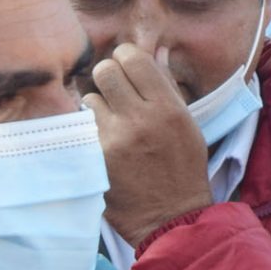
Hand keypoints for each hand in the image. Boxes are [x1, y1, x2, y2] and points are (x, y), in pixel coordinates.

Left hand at [81, 42, 214, 245]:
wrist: (171, 215)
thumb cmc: (183, 167)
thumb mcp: (187, 124)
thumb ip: (168, 88)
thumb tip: (154, 54)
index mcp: (168, 107)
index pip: (134, 58)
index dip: (126, 57)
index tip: (126, 66)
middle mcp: (140, 118)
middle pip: (105, 71)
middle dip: (107, 76)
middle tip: (113, 90)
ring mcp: (114, 139)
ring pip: (89, 98)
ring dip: (97, 106)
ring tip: (111, 122)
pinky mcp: (96, 158)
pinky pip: (83, 128)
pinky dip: (91, 130)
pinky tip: (103, 142)